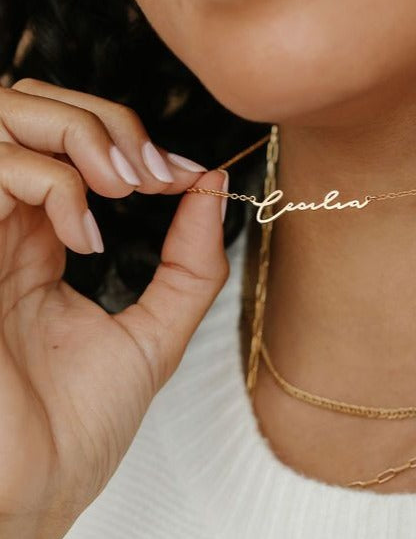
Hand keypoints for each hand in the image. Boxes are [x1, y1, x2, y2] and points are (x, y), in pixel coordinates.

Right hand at [0, 79, 228, 535]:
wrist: (32, 496)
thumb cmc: (79, 427)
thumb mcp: (155, 334)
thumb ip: (190, 264)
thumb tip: (212, 185)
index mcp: (41, 241)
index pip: (70, 142)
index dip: (133, 140)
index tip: (186, 176)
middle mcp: (2, 227)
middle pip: (28, 104)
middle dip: (101, 119)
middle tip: (150, 174)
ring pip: (5, 114)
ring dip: (81, 136)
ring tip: (123, 191)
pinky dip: (54, 183)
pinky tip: (84, 238)